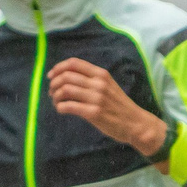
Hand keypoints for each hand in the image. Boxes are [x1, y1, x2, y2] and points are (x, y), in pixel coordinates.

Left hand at [47, 59, 165, 155]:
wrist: (136, 123)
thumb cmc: (119, 106)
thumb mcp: (108, 86)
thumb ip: (92, 80)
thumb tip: (67, 77)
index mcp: (101, 74)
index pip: (74, 63)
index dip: (58, 68)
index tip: (51, 76)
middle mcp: (98, 83)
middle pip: (66, 76)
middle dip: (54, 84)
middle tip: (52, 92)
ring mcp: (96, 98)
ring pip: (65, 90)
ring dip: (55, 96)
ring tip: (56, 102)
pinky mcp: (94, 113)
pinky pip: (68, 106)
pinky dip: (60, 107)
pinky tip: (61, 110)